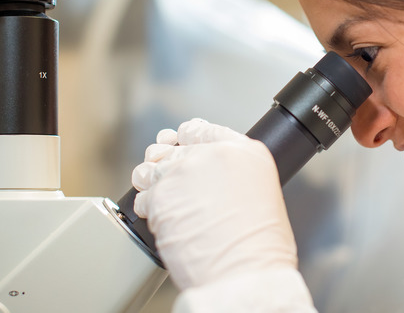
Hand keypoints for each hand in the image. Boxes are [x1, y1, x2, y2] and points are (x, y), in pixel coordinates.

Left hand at [132, 118, 297, 289]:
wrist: (244, 273)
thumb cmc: (260, 247)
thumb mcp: (262, 193)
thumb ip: (233, 174)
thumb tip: (211, 179)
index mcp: (244, 151)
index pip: (202, 129)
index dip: (187, 138)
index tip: (181, 144)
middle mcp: (211, 155)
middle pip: (173, 147)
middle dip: (167, 162)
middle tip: (170, 178)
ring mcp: (182, 173)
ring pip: (151, 167)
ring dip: (152, 182)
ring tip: (163, 199)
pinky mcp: (159, 196)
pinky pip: (141, 195)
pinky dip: (146, 207)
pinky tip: (160, 219)